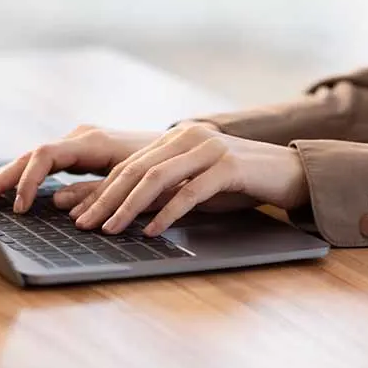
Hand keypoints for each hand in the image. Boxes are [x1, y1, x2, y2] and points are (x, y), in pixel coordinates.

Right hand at [0, 125, 161, 210]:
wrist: (189, 149)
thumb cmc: (168, 169)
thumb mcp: (139, 184)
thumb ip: (99, 193)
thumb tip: (61, 205)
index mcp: (92, 141)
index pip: (44, 155)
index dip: (28, 181)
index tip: (22, 208)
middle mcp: (80, 139)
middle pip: (29, 157)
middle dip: (1, 179)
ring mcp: (77, 146)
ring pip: (32, 161)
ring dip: (5, 179)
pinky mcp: (78, 156)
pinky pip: (42, 167)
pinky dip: (21, 179)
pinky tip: (4, 191)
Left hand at [68, 123, 308, 236]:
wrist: (290, 173)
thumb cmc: (239, 183)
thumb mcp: (195, 185)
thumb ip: (164, 193)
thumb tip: (126, 215)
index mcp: (175, 138)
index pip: (128, 165)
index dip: (99, 190)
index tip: (77, 213)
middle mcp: (187, 137)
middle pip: (135, 170)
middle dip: (104, 199)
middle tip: (82, 224)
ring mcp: (209, 149)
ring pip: (156, 178)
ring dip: (128, 207)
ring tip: (110, 229)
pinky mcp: (229, 166)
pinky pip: (191, 191)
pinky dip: (168, 213)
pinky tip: (151, 231)